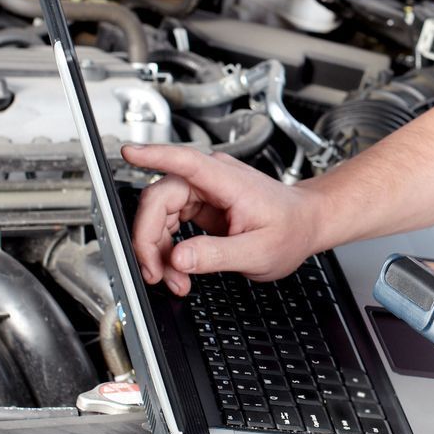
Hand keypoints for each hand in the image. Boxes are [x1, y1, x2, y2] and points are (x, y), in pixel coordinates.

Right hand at [121, 143, 320, 295]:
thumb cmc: (291, 230)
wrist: (305, 224)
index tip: (129, 153)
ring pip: (159, 214)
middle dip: (149, 240)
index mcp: (228, 181)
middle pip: (158, 199)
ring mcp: (202, 191)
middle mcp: (211, 179)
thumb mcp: (259, 252)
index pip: (184, 161)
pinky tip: (179, 269)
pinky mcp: (198, 205)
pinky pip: (169, 224)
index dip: (153, 156)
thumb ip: (217, 255)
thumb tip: (178, 259)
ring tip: (174, 279)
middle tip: (156, 274)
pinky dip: (168, 250)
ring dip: (157, 250)